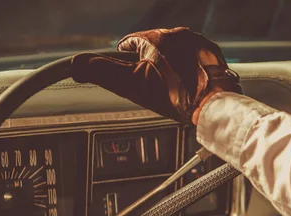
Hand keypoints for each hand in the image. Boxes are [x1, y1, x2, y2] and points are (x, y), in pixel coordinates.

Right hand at [70, 27, 240, 124]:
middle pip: (153, 46)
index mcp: (157, 38)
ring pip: (174, 51)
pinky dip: (188, 68)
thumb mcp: (132, 86)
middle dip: (148, 63)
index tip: (127, 68)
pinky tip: (187, 84)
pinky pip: (194, 57)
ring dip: (169, 65)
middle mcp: (180, 34)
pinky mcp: (213, 54)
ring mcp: (199, 43)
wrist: (214, 106)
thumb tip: (76, 64)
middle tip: (150, 84)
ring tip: (170, 87)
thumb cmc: (175, 97)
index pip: (130, 43)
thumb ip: (102, 73)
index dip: (125, 59)